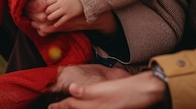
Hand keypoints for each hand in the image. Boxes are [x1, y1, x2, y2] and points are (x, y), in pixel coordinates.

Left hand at [45, 0, 83, 27]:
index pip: (48, 1)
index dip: (48, 4)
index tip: (50, 5)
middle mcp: (61, 3)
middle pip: (49, 9)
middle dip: (48, 12)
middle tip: (49, 12)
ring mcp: (65, 10)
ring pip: (53, 16)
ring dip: (50, 18)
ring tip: (51, 17)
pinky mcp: (70, 15)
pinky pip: (61, 21)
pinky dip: (57, 24)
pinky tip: (55, 25)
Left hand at [49, 70, 164, 108]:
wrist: (145, 91)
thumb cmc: (128, 89)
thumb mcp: (105, 88)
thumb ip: (88, 90)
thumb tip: (72, 89)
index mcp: (94, 104)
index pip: (71, 105)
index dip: (60, 106)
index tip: (50, 106)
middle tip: (53, 107)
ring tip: (64, 107)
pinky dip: (85, 108)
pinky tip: (84, 106)